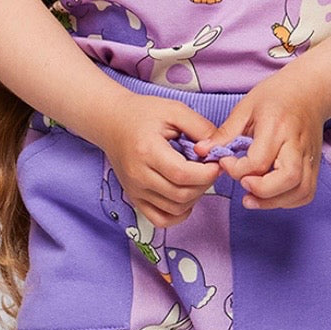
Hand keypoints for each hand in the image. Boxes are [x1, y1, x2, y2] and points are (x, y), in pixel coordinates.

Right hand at [96, 92, 222, 229]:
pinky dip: (178, 214)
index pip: (182, 174)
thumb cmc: (143, 113)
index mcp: (147, 151)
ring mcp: (135, 190)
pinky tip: (185, 196)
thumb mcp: (174, 110)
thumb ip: (200, 127)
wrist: (112, 121)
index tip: (217, 162)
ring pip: (174, 209)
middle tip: (210, 168)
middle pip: (181, 194)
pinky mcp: (134, 198)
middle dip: (204, 184)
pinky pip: (160, 219)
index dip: (206, 173)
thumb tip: (219, 149)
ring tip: (198, 177)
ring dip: (195, 197)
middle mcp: (138, 175)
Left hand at [192, 70, 326, 209]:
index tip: (225, 162)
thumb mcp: (246, 107)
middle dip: (262, 191)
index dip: (237, 169)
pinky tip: (270, 196)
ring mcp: (309, 156)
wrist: (309, 90)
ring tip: (252, 198)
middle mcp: (296, 143)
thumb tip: (201, 151)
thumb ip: (225, 133)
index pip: (259, 160)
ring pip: (301, 190)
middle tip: (243, 185)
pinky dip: (288, 201)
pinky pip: (306, 192)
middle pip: (288, 178)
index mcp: (276, 126)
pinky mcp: (315, 165)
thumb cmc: (276, 96)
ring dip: (275, 202)